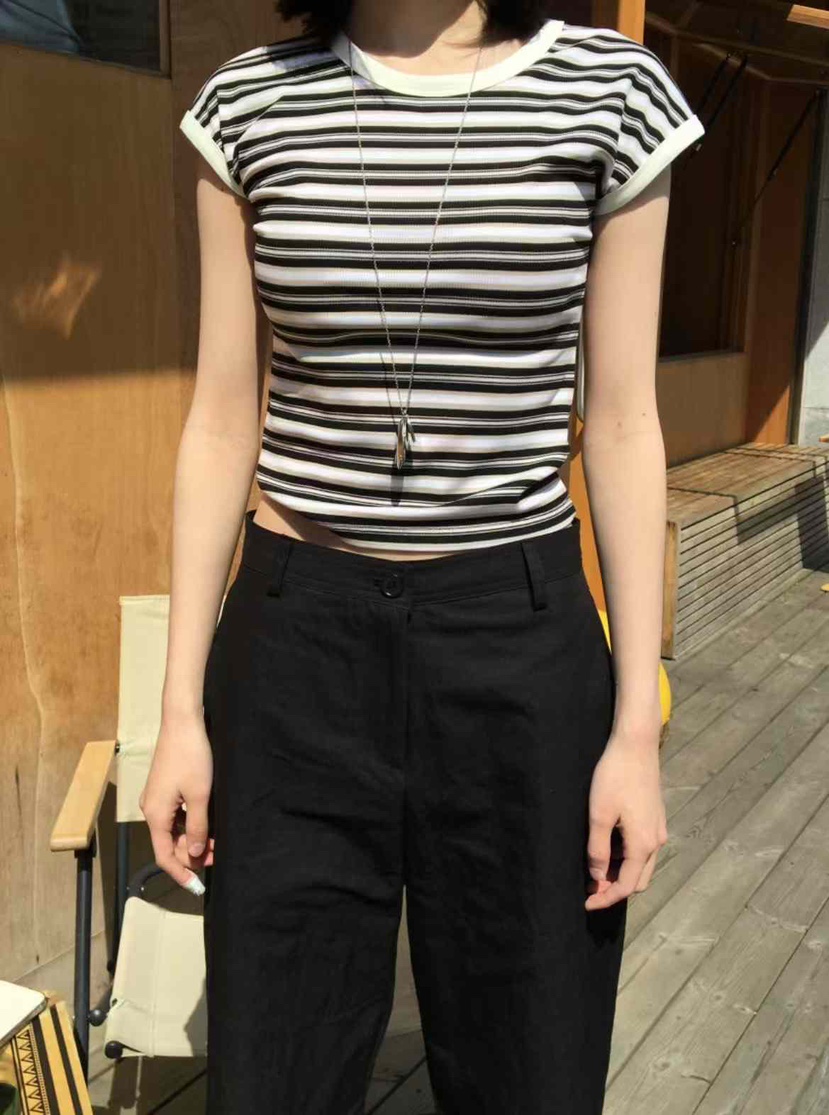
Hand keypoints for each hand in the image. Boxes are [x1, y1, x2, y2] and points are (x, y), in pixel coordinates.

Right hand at [139, 709, 214, 894]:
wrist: (182, 723)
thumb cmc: (192, 757)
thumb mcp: (199, 795)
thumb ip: (197, 827)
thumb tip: (193, 854)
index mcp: (156, 814)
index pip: (164, 855)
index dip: (180, 873)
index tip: (197, 887)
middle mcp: (151, 809)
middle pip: (170, 843)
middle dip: (192, 854)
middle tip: (218, 856)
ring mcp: (157, 798)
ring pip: (174, 830)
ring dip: (193, 839)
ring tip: (217, 842)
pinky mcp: (164, 788)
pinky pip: (175, 816)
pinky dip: (190, 824)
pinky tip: (207, 824)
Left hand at [584, 720, 666, 910]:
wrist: (636, 745)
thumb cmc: (615, 777)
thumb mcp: (599, 815)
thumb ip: (598, 850)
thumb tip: (598, 877)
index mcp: (643, 844)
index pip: (626, 886)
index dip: (606, 899)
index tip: (586, 903)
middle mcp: (656, 841)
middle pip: (638, 880)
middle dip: (614, 888)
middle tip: (589, 888)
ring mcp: (658, 828)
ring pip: (642, 864)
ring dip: (621, 872)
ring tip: (594, 867)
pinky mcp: (655, 816)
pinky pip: (643, 848)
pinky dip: (626, 857)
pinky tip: (607, 845)